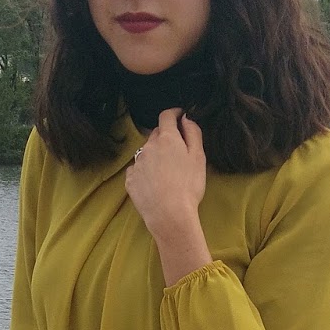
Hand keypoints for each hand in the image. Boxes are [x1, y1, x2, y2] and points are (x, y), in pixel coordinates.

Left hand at [124, 108, 207, 247]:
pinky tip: (153, 184)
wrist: (169, 215)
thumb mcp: (199, 157)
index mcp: (166, 138)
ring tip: (165, 173)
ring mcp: (136, 163)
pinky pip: (137, 170)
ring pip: (145, 152)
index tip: (180, 116)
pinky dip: (144, 172)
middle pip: (156, 135)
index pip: (166, 116)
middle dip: (165, 138)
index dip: (174, 113)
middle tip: (177, 152)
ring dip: (154, 156)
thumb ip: (193, 132)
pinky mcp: (130, 180)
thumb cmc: (188, 186)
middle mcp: (147, 146)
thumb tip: (186, 118)